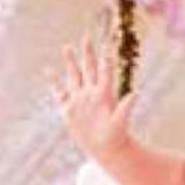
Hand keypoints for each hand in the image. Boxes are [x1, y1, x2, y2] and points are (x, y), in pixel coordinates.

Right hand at [52, 35, 135, 161]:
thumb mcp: (120, 121)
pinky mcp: (69, 110)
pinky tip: (49, 72)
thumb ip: (126, 107)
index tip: (106, 42)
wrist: (106, 149)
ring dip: (71, 62)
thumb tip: (136, 93)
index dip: (105, 57)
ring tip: (67, 47)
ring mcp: (80, 100)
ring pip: (74, 75)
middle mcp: (91, 93)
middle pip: (89, 68)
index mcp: (104, 93)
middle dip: (87, 52)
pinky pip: (60, 93)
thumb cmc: (116, 136)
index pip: (105, 70)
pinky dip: (54, 83)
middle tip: (86, 36)